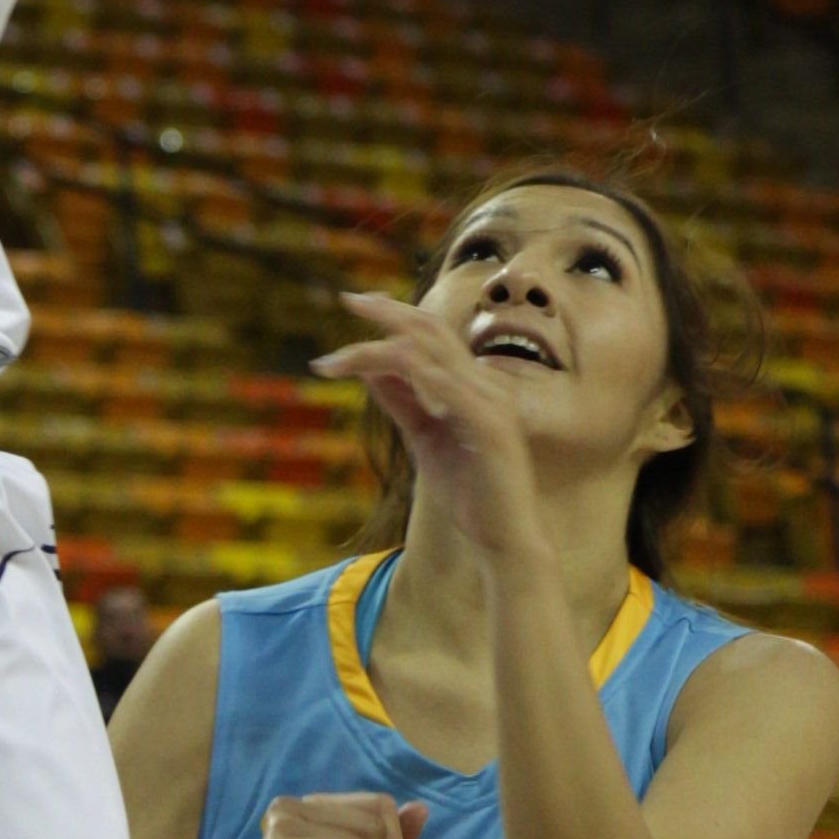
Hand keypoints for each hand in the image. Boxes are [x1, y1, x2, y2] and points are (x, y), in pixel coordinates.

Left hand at [312, 290, 549, 561]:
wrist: (505, 539)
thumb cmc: (471, 494)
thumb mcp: (425, 439)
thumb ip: (403, 403)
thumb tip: (370, 369)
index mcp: (474, 385)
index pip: (434, 334)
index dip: (397, 314)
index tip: (360, 303)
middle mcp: (485, 384)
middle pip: (432, 330)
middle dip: (387, 311)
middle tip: (347, 299)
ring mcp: (490, 402)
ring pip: (427, 354)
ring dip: (374, 350)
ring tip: (333, 360)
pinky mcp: (489, 425)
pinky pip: (443, 386)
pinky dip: (405, 374)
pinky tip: (368, 374)